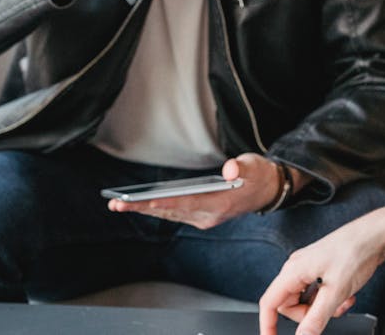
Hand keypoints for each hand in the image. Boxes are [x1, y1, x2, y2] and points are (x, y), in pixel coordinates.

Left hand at [108, 153, 282, 229]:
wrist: (268, 190)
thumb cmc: (258, 174)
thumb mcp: (253, 165)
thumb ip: (240, 167)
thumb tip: (229, 168)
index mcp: (221, 203)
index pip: (188, 204)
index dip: (166, 202)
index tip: (145, 201)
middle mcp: (209, 216)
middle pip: (172, 212)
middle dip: (144, 208)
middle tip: (117, 205)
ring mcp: (204, 218)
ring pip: (170, 215)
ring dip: (145, 211)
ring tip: (119, 205)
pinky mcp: (200, 216)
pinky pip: (174, 214)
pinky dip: (156, 210)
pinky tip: (139, 205)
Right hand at [258, 205, 384, 334]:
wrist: (376, 235)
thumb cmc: (355, 252)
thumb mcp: (335, 292)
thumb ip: (315, 319)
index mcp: (293, 271)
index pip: (269, 303)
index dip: (267, 325)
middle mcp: (298, 267)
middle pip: (289, 305)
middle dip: (307, 315)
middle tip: (327, 314)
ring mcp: (310, 267)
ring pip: (306, 300)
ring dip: (323, 308)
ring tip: (341, 303)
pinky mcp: (322, 268)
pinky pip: (318, 292)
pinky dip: (331, 299)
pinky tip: (346, 296)